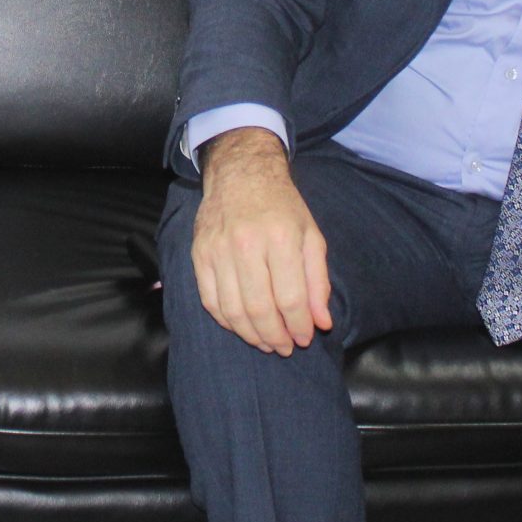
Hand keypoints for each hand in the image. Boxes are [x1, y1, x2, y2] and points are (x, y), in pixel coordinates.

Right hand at [190, 128, 334, 354]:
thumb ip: (318, 281)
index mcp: (281, 237)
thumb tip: (322, 323)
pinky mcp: (199, 254)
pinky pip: (210, 300)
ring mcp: (218, 249)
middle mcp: (247, 243)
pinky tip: (242, 327)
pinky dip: (226, 322)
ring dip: (252, 335)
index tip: (305, 338)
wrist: (240, 174)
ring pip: (233, 310)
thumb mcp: (311, 236)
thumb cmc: (282, 207)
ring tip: (266, 343)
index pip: (291, 298)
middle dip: (276, 337)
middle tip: (286, 348)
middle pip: (260, 309)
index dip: (300, 326)